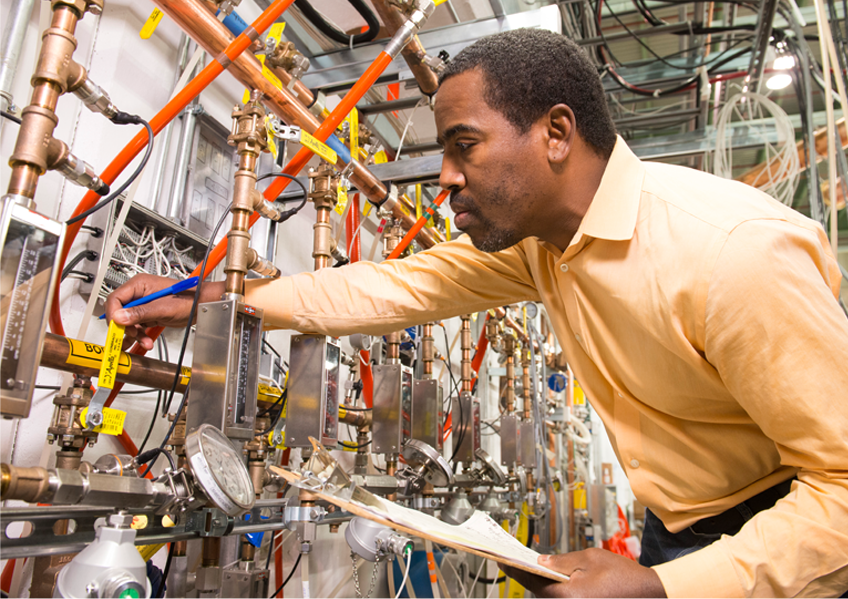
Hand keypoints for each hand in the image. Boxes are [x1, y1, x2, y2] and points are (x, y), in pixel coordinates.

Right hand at [104, 274, 223, 349]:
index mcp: (139, 285)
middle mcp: (139, 294)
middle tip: (134, 335)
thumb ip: (140, 312)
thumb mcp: (162, 307)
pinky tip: (143, 343)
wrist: (202, 306)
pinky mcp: (148, 315)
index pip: (115, 299)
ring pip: (128, 323)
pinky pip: (137, 327)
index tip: (117, 326)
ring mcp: (143, 305)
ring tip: (145, 341)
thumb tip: (119, 316)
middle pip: (119, 313)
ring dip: (135, 334)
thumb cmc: (188, 299)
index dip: (113, 314)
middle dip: (126, 327)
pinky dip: (139, 336)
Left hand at [501, 548, 666, 598]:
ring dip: (541, 583)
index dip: (513, 568)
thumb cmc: (625, 577)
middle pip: (538, 592)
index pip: (531, 581)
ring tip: (530, 566)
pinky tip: (553, 578)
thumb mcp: (591, 558)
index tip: (501, 560)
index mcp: (568, 596)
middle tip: (513, 559)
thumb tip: (541, 561)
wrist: (651, 594)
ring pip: (548, 597)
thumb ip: (562, 560)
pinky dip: (554, 590)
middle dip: (527, 576)